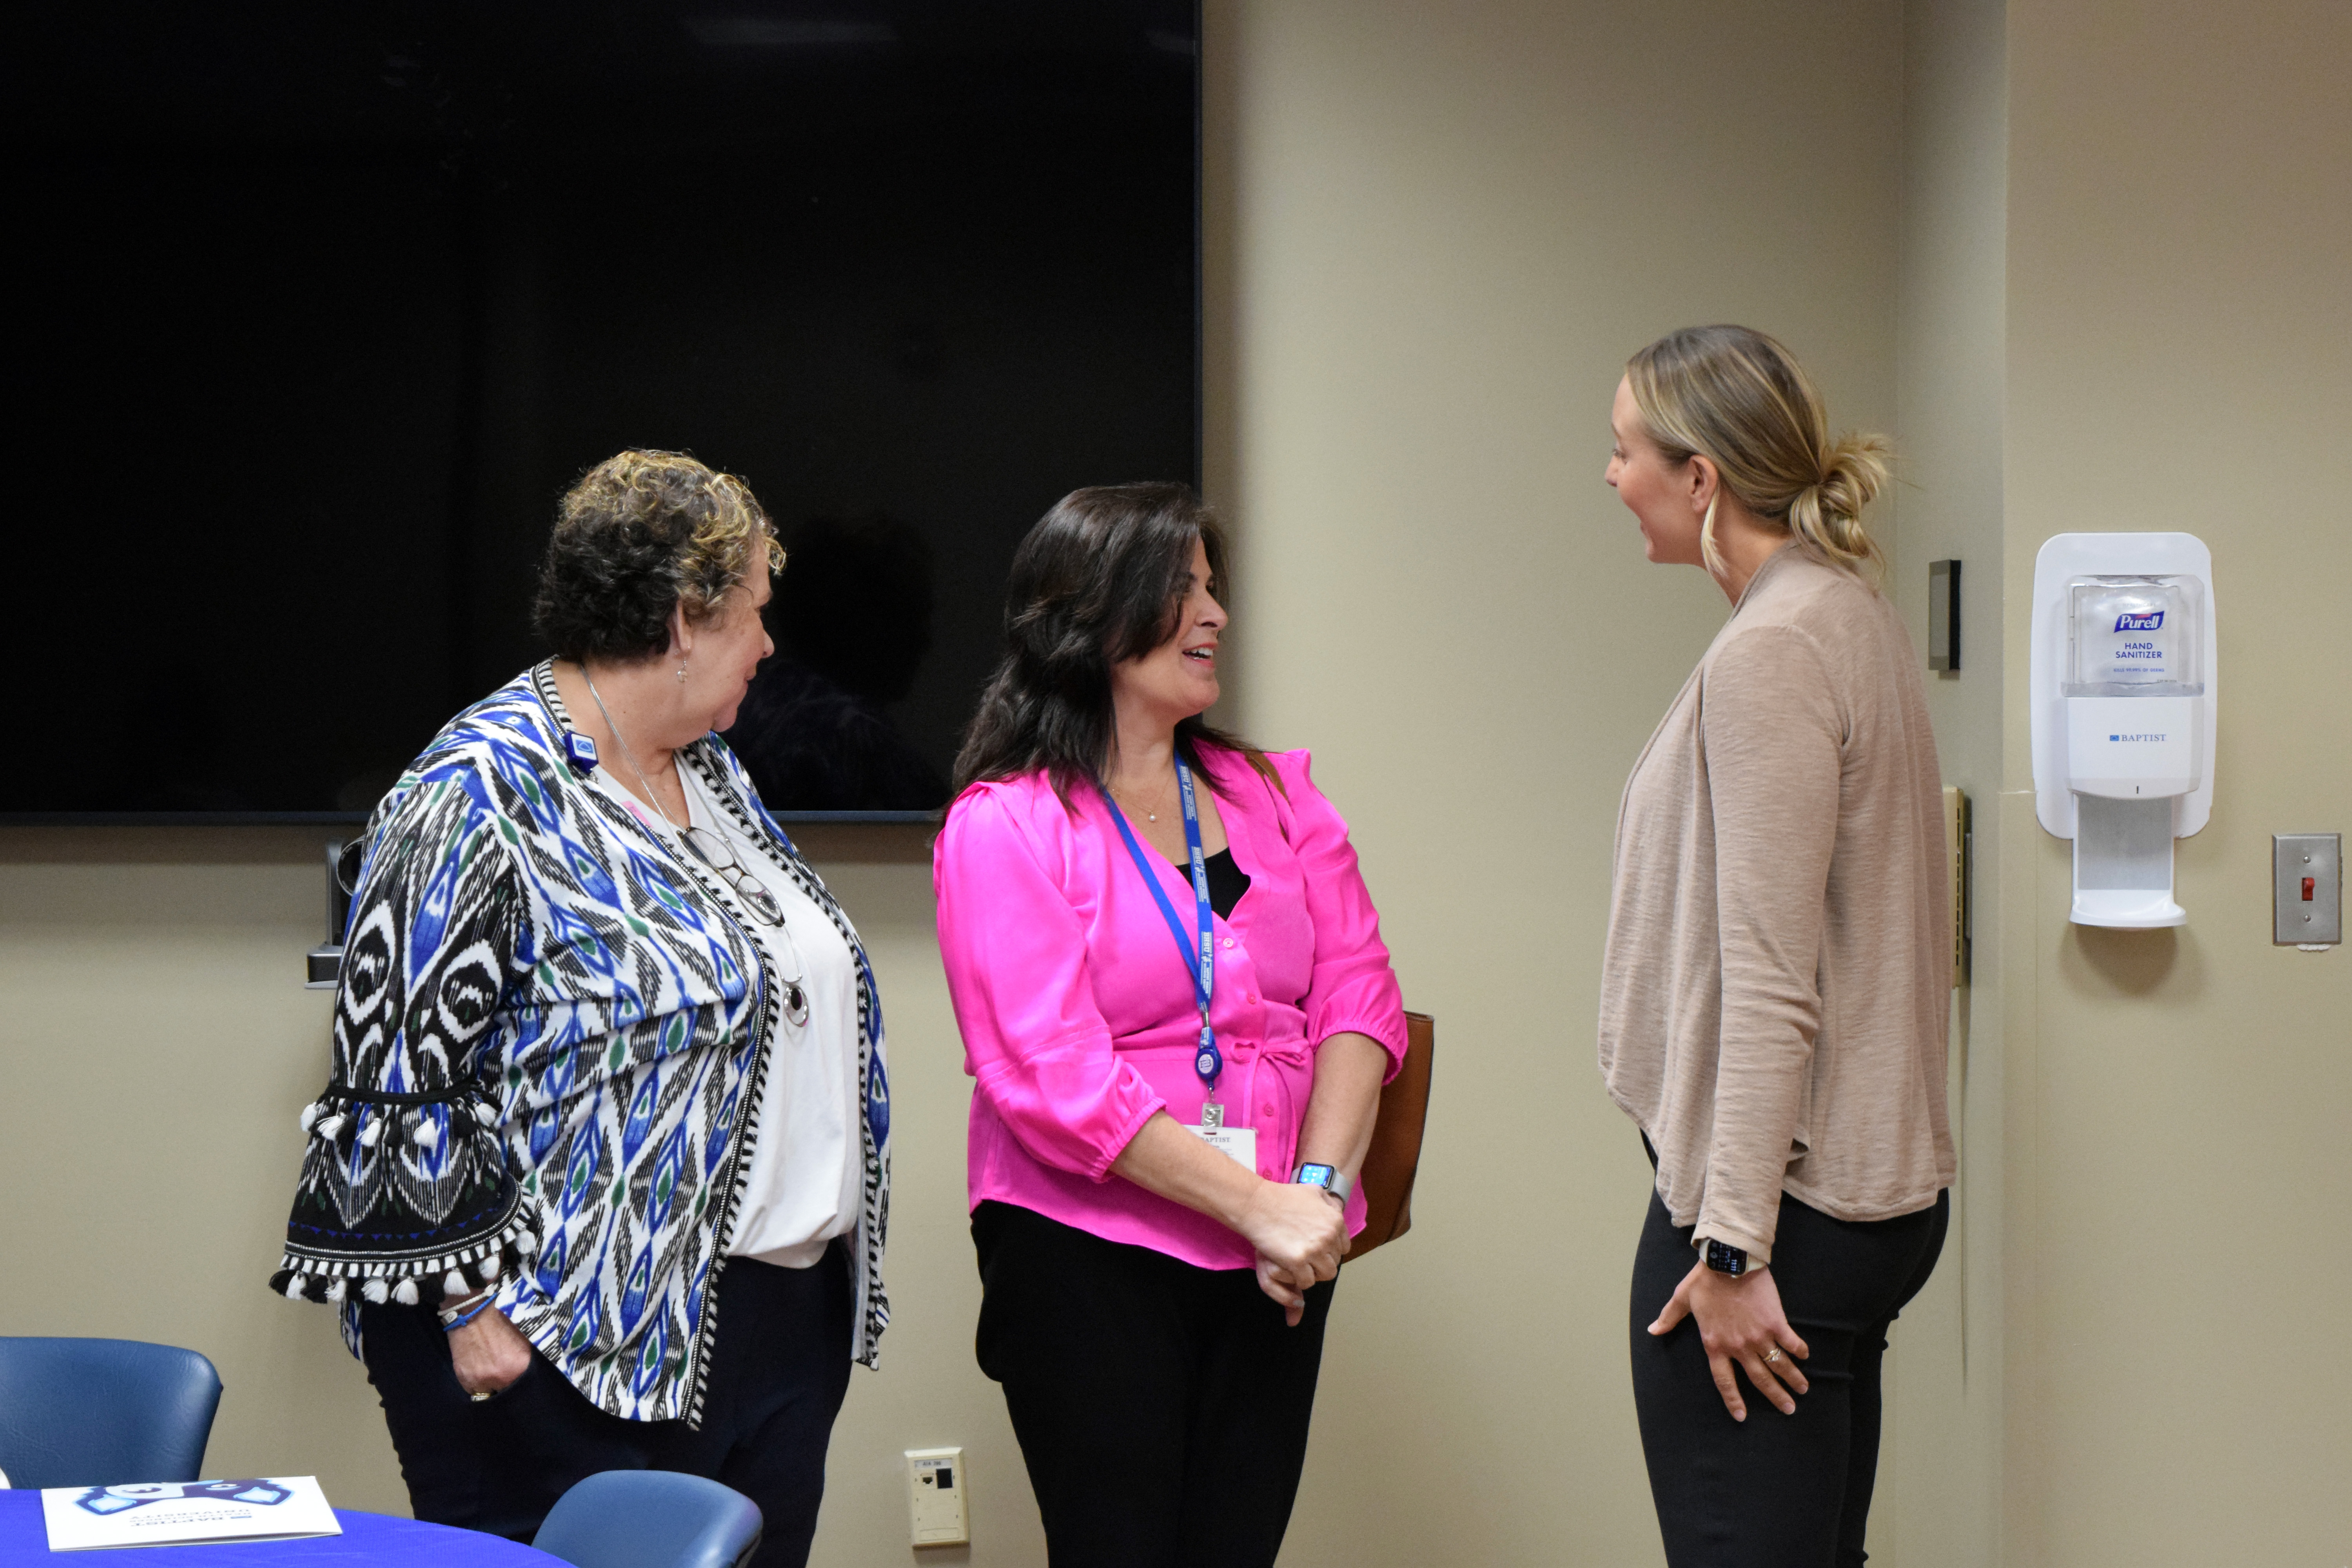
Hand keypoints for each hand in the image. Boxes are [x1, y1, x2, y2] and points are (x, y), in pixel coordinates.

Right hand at [446, 1304, 533, 1396]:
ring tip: (489, 1369)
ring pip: (489, 1394)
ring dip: (490, 1385)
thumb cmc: (501, 1320)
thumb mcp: (524, 1338)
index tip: (517, 1378)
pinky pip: (473, 1391)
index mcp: (520, 1366)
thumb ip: (527, 1359)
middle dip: (506, 1385)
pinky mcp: (465, 1379)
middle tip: (503, 1373)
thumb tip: (531, 1372)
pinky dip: (476, 1383)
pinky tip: (477, 1367)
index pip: (524, 1388)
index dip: (520, 1384)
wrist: (473, 1311)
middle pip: (506, 1392)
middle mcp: (502, 1376)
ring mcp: (482, 1380)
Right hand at [1236, 1181, 1344, 1325]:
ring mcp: (1315, 1249)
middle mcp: (1329, 1236)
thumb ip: (1329, 1203)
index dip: (1331, 1251)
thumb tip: (1335, 1212)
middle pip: (1335, 1262)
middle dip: (1322, 1262)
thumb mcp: (1314, 1190)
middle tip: (1306, 1259)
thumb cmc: (1283, 1197)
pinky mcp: (1298, 1261)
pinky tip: (1291, 1270)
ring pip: (1326, 1274)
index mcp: (1335, 1220)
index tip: (1318, 1250)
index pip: (1344, 1248)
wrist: (1257, 1204)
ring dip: (1314, 1273)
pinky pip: (1307, 1281)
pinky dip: (1300, 1280)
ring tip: (1301, 1267)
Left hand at [1648, 1257, 1809, 1419]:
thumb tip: (1652, 1330)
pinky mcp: (1775, 1322)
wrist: (1728, 1260)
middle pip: (1759, 1379)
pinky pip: (1791, 1342)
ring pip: (1779, 1365)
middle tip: (1788, 1410)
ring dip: (1792, 1379)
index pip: (1724, 1381)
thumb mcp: (1682, 1300)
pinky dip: (1799, 1350)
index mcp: (1715, 1344)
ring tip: (1802, 1390)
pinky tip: (1805, 1356)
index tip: (1741, 1416)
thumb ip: (1669, 1318)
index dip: (1732, 1400)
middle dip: (1775, 1396)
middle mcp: (1738, 1346)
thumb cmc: (1704, 1280)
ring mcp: (1759, 1336)